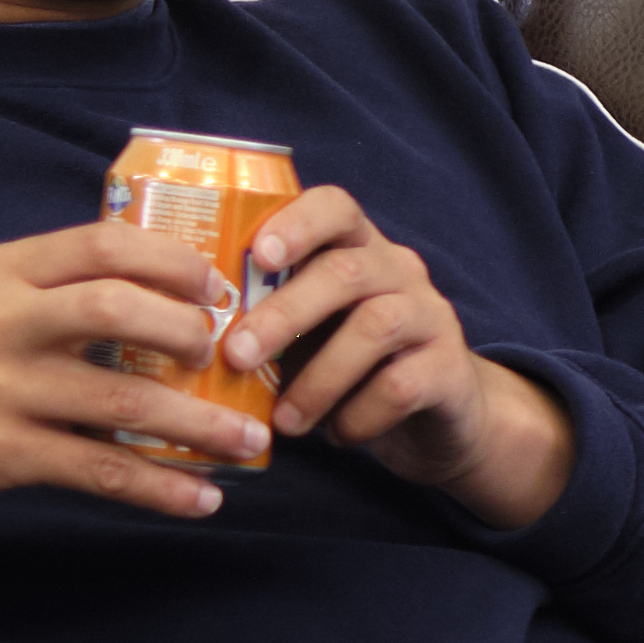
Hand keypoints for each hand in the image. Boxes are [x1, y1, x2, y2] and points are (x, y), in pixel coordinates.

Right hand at [0, 225, 277, 527]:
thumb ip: (39, 293)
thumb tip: (135, 302)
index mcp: (3, 272)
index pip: (104, 243)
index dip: (175, 260)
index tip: (217, 286)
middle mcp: (5, 320)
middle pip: (122, 308)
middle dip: (193, 332)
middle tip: (232, 358)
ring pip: (123, 398)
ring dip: (200, 423)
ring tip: (250, 442)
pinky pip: (96, 469)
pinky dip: (158, 487)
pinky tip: (200, 499)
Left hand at [218, 185, 574, 531]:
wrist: (440, 420)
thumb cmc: (353, 371)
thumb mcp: (313, 335)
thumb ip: (272, 322)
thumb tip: (193, 339)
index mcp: (359, 251)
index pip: (335, 208)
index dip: (296, 224)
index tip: (256, 255)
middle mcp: (401, 272)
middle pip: (345, 272)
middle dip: (283, 314)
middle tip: (236, 357)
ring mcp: (432, 317)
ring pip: (376, 327)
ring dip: (317, 379)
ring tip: (284, 421)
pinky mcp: (450, 369)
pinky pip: (400, 386)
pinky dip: (358, 416)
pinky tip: (336, 434)